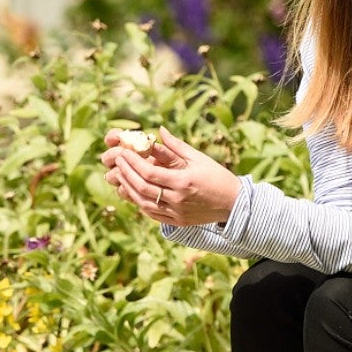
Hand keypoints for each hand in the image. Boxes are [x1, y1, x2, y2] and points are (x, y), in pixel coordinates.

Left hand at [103, 128, 241, 227]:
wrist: (234, 203)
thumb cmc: (217, 176)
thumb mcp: (199, 158)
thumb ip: (176, 145)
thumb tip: (159, 130)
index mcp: (183, 181)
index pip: (149, 172)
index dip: (132, 163)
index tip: (122, 153)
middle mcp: (177, 199)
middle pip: (142, 188)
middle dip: (126, 174)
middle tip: (117, 162)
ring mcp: (176, 213)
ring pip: (143, 203)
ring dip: (129, 189)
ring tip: (121, 176)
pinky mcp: (177, 221)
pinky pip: (152, 214)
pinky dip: (140, 203)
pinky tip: (133, 192)